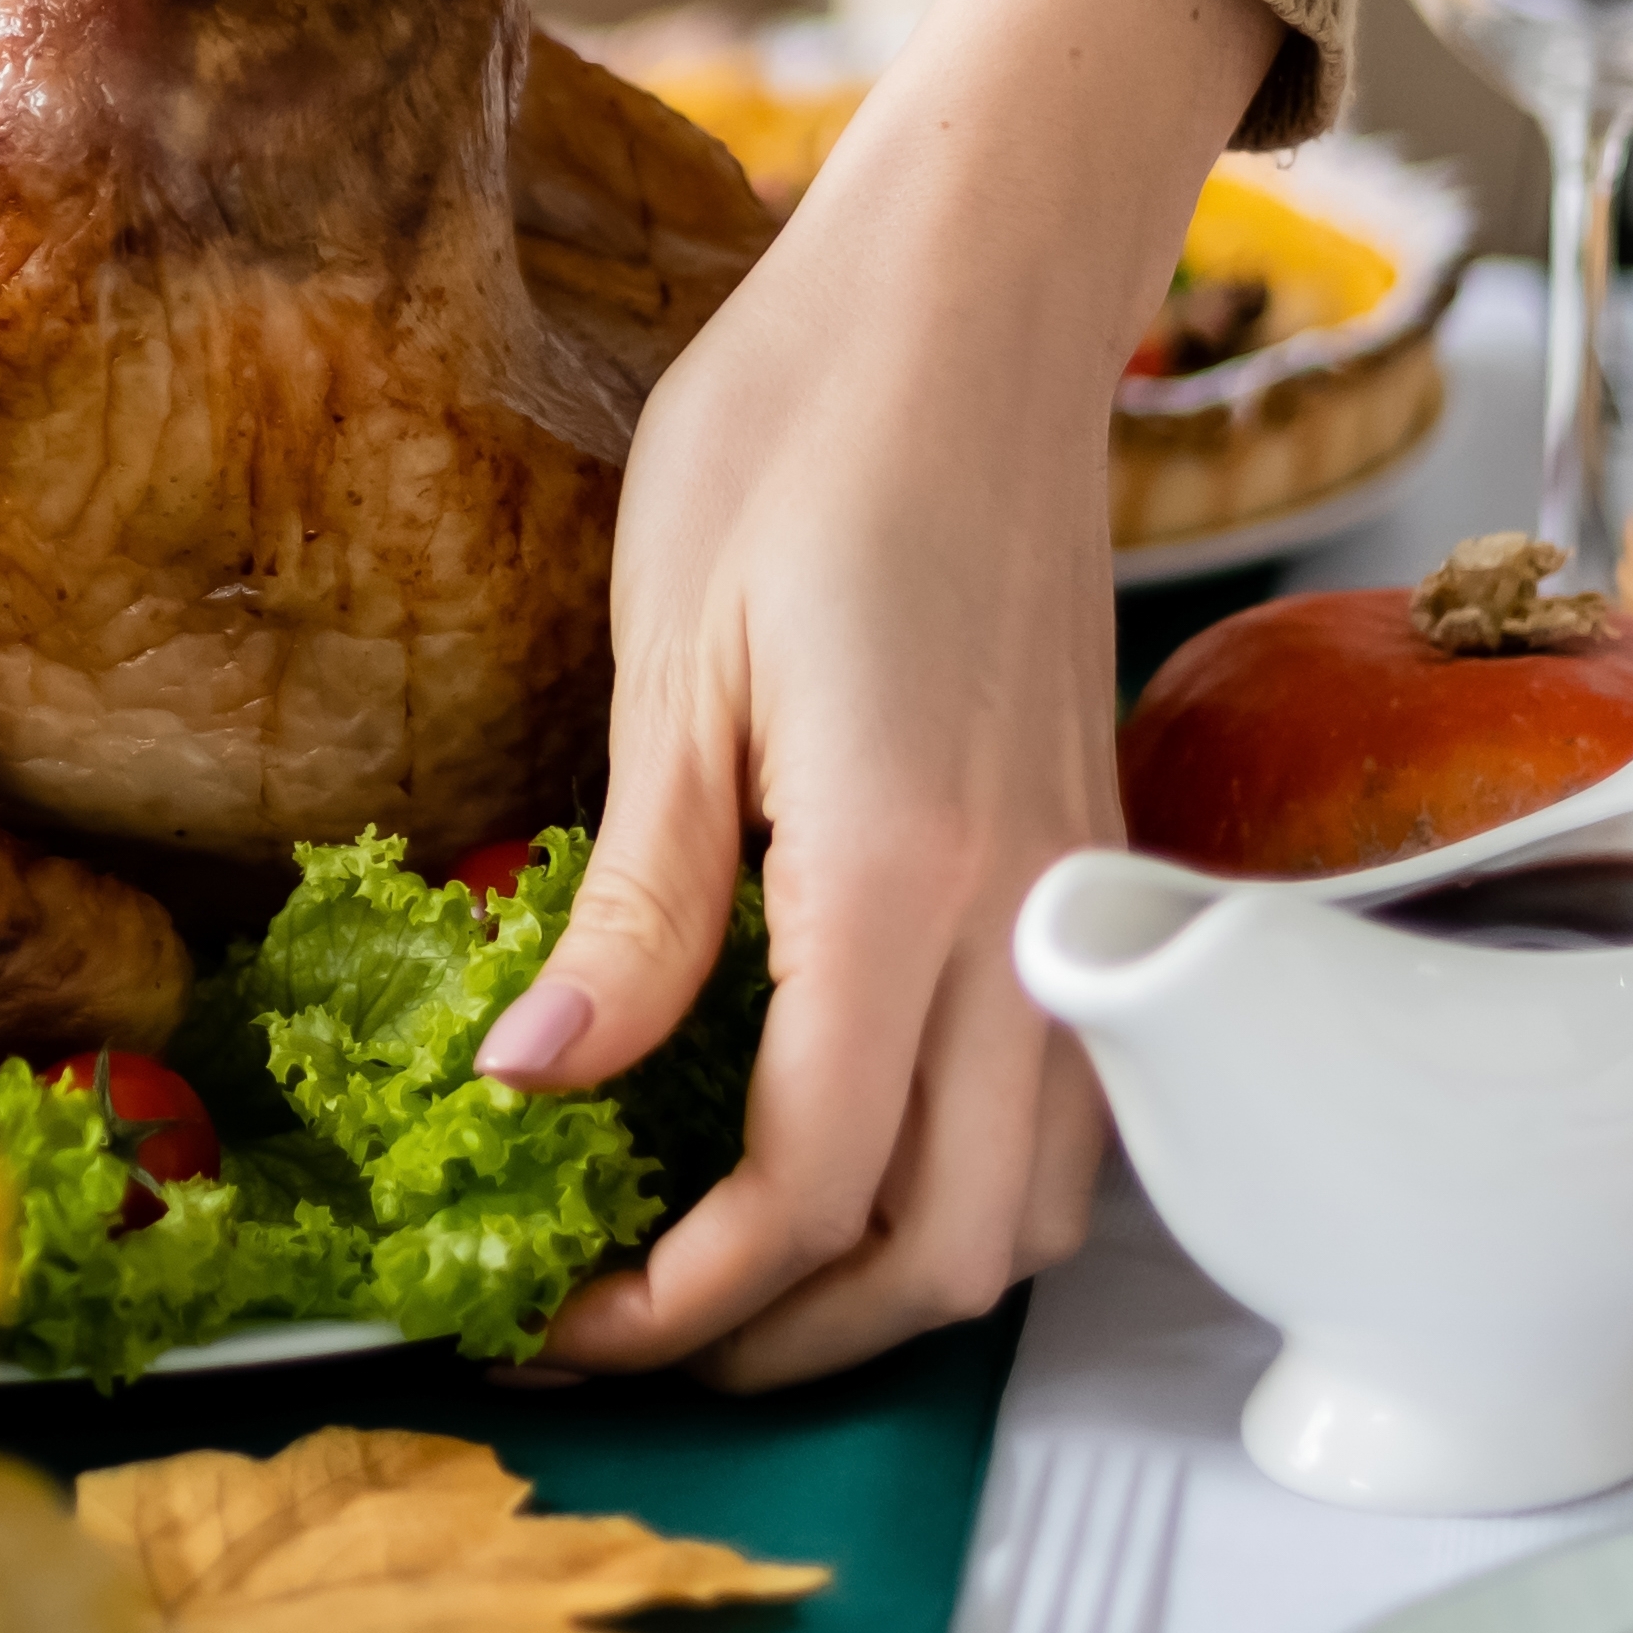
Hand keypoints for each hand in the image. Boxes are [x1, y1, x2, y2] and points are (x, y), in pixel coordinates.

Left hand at [485, 0, 1279, 1385]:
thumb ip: (637, 903)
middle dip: (792, 1337)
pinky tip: (865, 1156)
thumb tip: (535, 1084)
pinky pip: (1081, 1103)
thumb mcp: (671, 657)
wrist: (972, 294)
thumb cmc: (799, 427)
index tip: (566, 1315)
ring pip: (1046, 1203)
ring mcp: (1084, 887)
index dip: (686, 1298)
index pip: (812, 1180)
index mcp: (900, 868)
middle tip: (634, 1332)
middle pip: (950, 1246)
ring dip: (901, 1283)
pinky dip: (987, 1188)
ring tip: (736, 1278)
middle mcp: (1028, 908)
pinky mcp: (1097, 855)